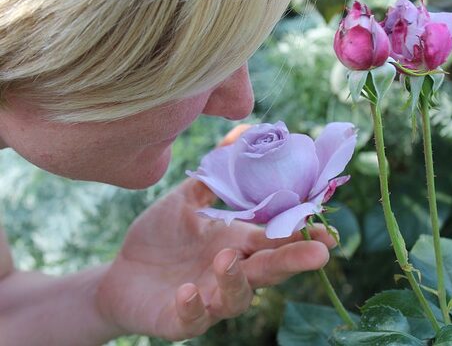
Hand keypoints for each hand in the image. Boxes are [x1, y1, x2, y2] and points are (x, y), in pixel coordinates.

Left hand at [96, 126, 335, 340]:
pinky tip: (186, 292)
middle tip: (319, 254)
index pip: (274, 238)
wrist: (122, 272)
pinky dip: (193, 307)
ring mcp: (208, 298)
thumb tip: (240, 133)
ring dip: (236, 280)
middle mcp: (230, 272)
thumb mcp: (185, 200)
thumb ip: (213, 175)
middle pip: (268, 269)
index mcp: (235, 243)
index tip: (328, 230)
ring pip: (236, 297)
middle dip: (293, 261)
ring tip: (226, 258)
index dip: (300, 235)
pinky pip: (193, 319)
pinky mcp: (181, 318)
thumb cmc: (160, 236)